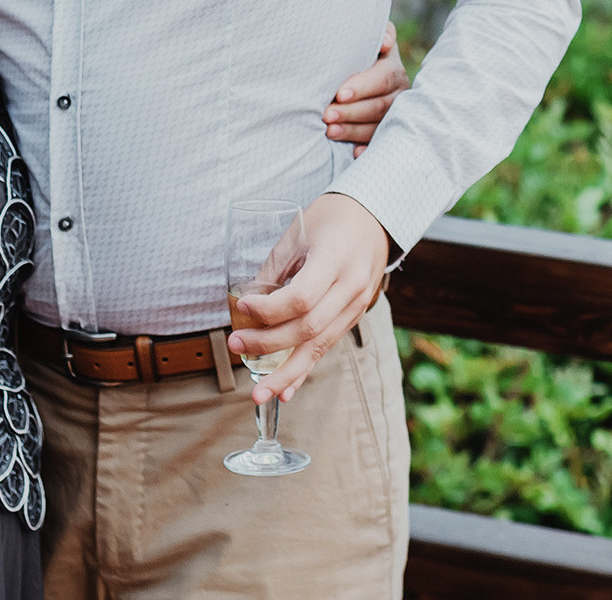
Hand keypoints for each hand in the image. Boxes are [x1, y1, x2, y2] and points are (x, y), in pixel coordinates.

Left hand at [226, 193, 388, 404]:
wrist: (374, 217)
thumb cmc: (332, 218)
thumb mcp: (298, 233)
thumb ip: (274, 269)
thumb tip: (246, 304)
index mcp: (336, 259)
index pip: (302, 298)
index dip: (269, 309)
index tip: (242, 307)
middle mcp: (351, 286)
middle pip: (309, 328)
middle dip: (268, 343)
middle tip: (237, 345)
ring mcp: (357, 305)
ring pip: (319, 347)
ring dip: (285, 372)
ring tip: (258, 393)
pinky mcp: (354, 316)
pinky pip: (327, 347)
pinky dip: (303, 369)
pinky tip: (285, 391)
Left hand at [324, 23, 410, 155]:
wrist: (359, 71)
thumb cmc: (359, 52)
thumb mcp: (371, 39)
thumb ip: (381, 33)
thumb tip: (386, 43)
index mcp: (393, 69)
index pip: (384, 78)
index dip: (363, 86)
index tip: (339, 93)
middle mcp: (400, 93)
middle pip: (379, 105)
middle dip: (351, 112)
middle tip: (326, 116)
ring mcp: (394, 115)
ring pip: (377, 126)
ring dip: (353, 131)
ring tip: (329, 132)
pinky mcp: (387, 132)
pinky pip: (379, 143)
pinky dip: (366, 149)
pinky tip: (353, 154)